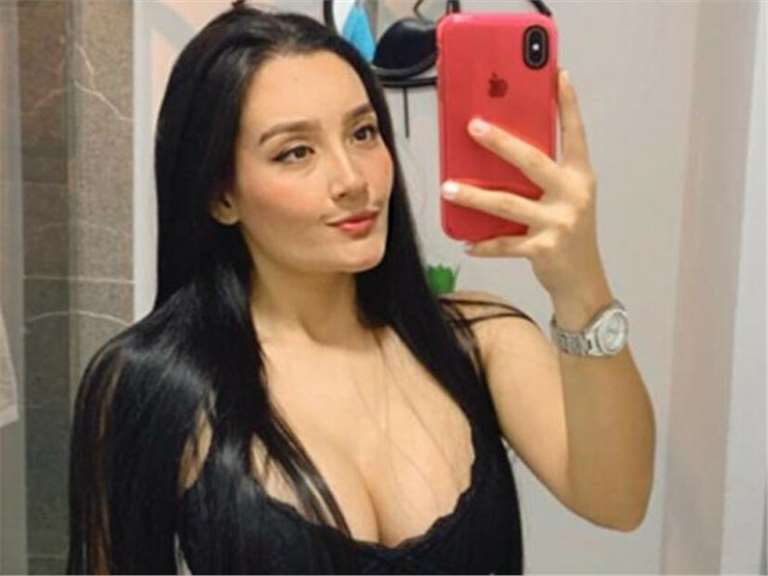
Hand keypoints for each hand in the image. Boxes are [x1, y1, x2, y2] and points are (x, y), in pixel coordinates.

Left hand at [441, 69, 606, 298]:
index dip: (568, 105)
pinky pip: (505, 243)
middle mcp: (573, 195)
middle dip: (500, 142)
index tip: (557, 76)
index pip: (575, 134)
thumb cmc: (567, 230)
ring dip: (474, 195)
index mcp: (580, 176)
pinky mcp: (543, 249)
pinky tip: (465, 242)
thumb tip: (498, 152)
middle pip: (532, 161)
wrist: (582, 279)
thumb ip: (542, 176)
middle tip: (473, 126)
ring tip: (447, 188)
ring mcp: (559, 223)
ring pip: (508, 202)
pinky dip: (483, 244)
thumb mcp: (564, 197)